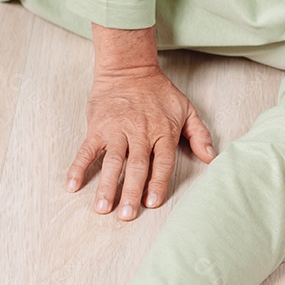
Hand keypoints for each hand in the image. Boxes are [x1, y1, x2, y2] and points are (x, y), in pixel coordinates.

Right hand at [67, 66, 215, 220]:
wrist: (129, 69)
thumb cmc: (159, 92)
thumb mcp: (187, 110)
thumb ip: (199, 135)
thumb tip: (212, 157)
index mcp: (163, 132)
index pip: (161, 163)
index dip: (157, 183)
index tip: (152, 202)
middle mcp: (140, 133)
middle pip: (137, 167)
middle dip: (131, 192)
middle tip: (126, 215)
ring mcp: (117, 130)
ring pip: (112, 162)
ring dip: (106, 185)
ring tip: (102, 207)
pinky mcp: (97, 126)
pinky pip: (87, 149)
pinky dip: (78, 167)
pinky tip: (73, 185)